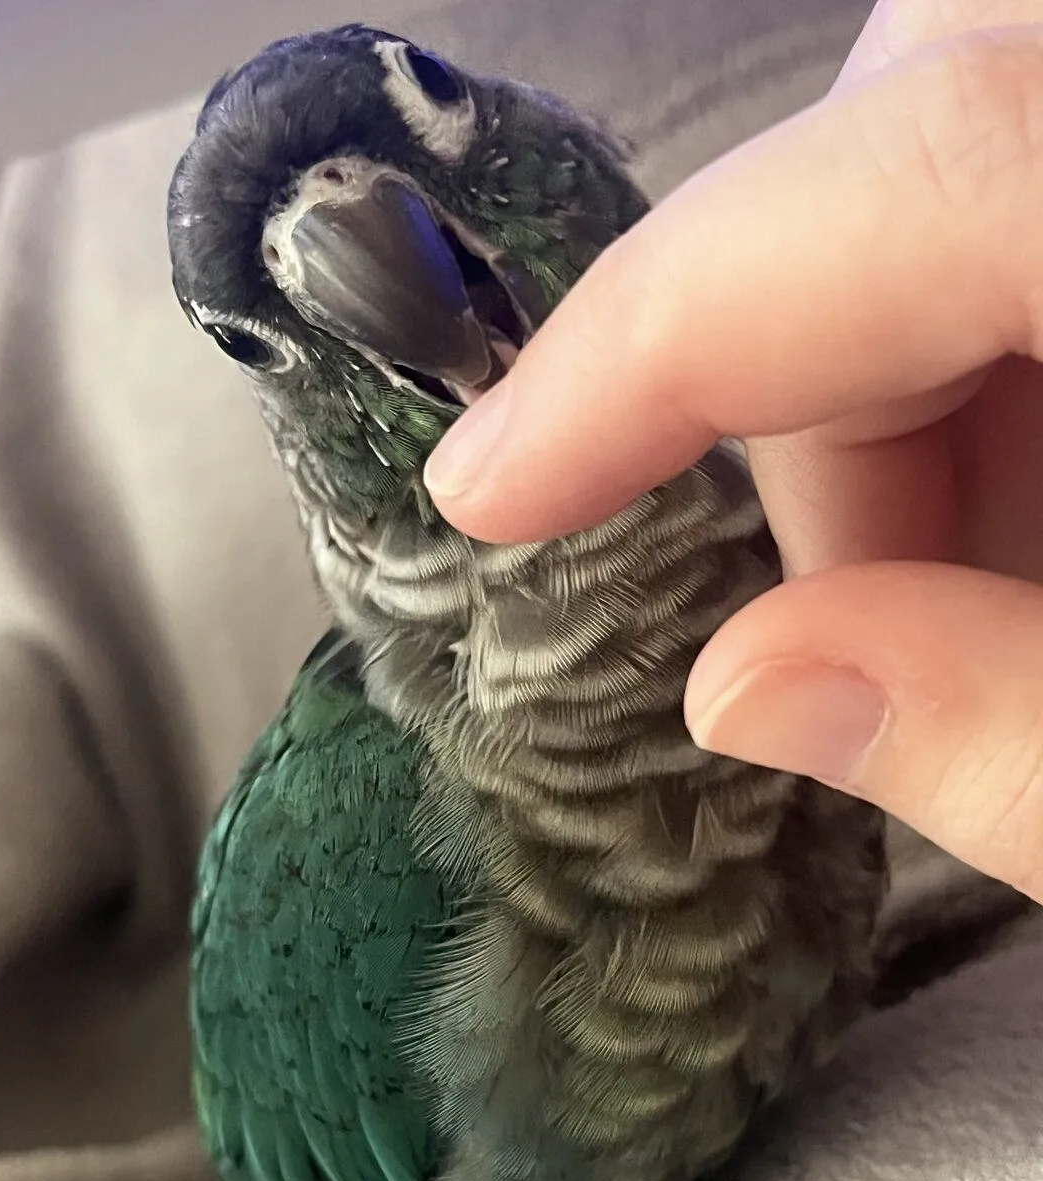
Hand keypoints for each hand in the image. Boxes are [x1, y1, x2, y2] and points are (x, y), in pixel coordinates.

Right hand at [425, 1, 1042, 902]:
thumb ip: (1017, 747)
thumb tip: (758, 688)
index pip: (938, 166)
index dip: (664, 330)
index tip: (492, 481)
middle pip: (925, 132)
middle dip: (818, 393)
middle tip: (838, 625)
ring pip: (968, 168)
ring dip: (910, 406)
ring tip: (969, 625)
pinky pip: (1026, 213)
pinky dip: (985, 373)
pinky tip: (1030, 551)